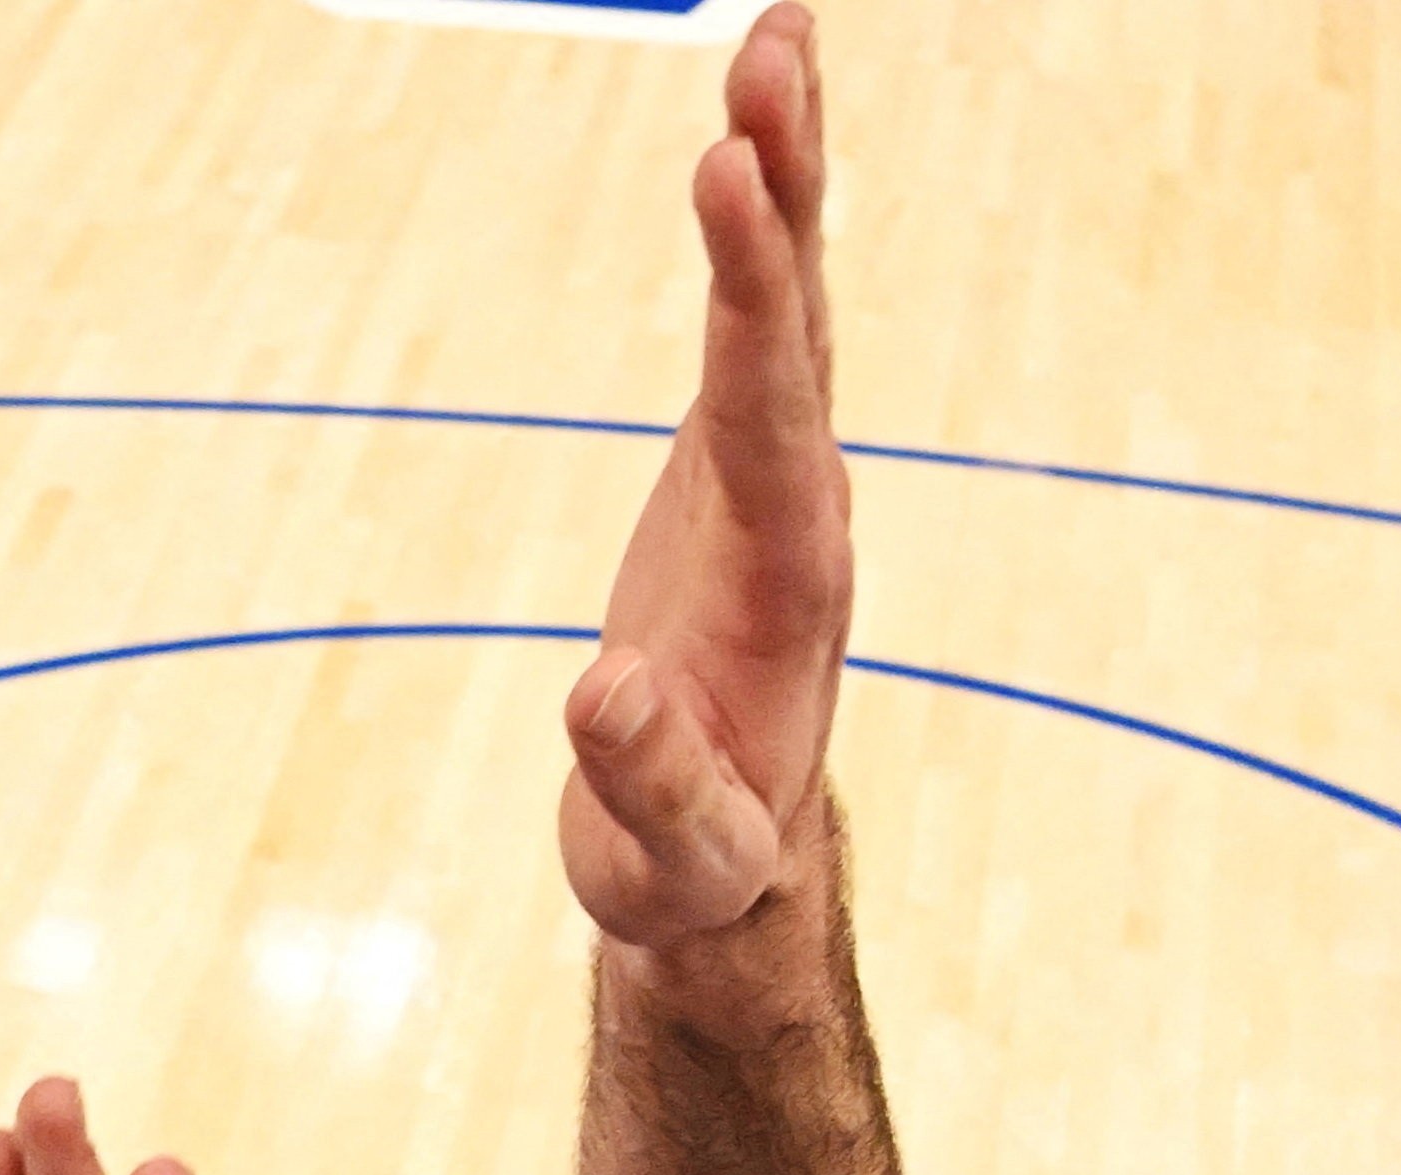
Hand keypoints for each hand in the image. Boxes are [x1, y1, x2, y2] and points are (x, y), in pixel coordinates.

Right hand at [560, 7, 855, 947]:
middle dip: (785, 186)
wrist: (722, 864)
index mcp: (789, 581)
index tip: (729, 178)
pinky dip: (758, 221)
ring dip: (785, 168)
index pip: (770, 411)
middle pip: (798, 323)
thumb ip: (649, 781)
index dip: (751, 293)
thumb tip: (598, 692)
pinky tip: (750, 131)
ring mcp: (776, 475)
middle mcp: (802, 503)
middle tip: (771, 51)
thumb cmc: (688, 866)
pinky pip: (757, 321)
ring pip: (790, 302)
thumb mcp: (669, 856)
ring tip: (778, 36)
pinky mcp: (741, 462)